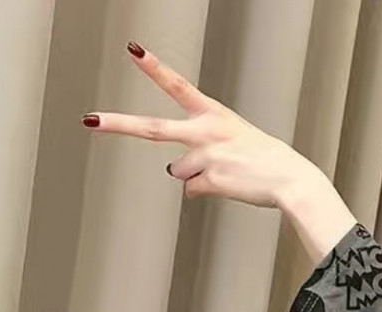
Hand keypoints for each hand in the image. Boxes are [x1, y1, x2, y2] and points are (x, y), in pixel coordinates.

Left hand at [82, 41, 324, 209]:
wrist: (291, 179)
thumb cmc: (268, 159)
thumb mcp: (236, 138)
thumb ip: (202, 146)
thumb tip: (176, 171)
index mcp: (214, 114)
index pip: (179, 86)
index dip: (154, 67)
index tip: (134, 50)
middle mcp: (205, 132)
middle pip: (152, 128)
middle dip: (117, 124)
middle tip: (90, 120)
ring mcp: (205, 157)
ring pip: (180, 171)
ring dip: (198, 175)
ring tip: (227, 172)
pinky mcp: (209, 181)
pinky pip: (193, 190)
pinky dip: (208, 190)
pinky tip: (229, 185)